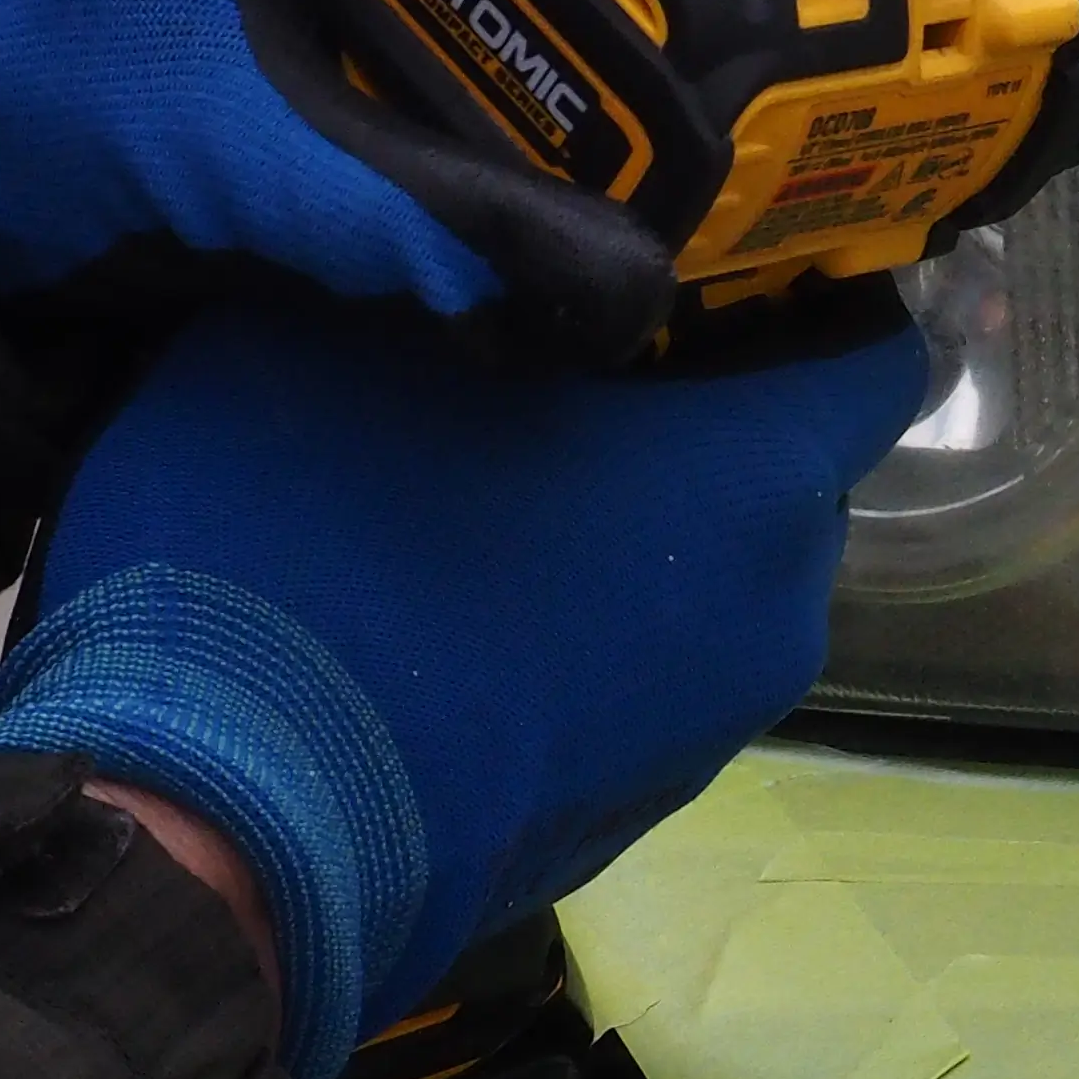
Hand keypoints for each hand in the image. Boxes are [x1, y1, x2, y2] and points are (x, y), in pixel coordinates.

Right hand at [0, 301, 928, 1078]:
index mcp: (759, 474)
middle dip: (696, 419)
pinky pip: (640, 678)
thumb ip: (459, 261)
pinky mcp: (629, 812)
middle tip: (563, 368)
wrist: (210, 845)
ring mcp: (709, 728)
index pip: (867, 354)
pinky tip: (459, 613)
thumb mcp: (340, 334)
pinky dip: (584, 635)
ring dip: (631, 533)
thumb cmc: (299, 550)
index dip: (798, 297)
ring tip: (491, 490)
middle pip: (781, 472)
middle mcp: (776, 609)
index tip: (698, 266)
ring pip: (706, 583)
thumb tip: (480, 233)